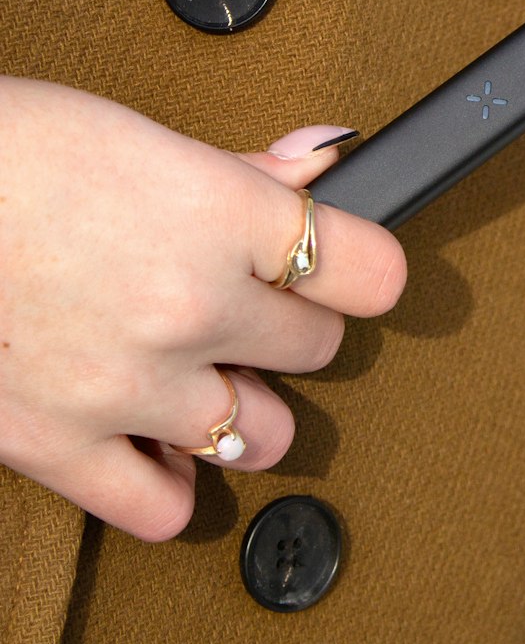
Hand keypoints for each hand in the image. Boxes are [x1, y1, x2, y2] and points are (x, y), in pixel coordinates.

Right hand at [0, 76, 405, 540]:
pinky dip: (170, 482)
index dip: (360, 266)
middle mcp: (191, 304)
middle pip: (318, 349)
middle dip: (286, 327)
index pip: (369, 271)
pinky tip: (154, 440)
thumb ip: (243, 169)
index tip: (343, 268)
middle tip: (240, 305)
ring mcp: (132, 385)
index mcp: (220, 214)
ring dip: (245, 406)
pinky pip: (166, 507)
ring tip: (199, 374)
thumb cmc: (2, 154)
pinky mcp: (63, 446)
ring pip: (268, 434)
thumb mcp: (134, 136)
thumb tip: (324, 163)